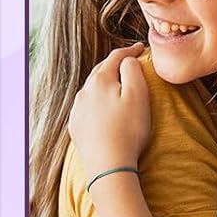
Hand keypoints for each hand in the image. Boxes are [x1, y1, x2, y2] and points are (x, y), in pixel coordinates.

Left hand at [69, 44, 150, 177]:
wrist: (108, 167)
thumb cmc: (128, 130)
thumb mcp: (138, 94)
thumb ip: (132, 69)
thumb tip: (127, 60)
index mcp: (100, 80)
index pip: (116, 57)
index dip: (130, 50)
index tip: (141, 48)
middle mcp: (84, 92)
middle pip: (101, 72)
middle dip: (115, 66)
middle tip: (129, 63)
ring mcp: (77, 110)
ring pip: (92, 90)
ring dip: (104, 85)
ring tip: (116, 87)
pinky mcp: (76, 128)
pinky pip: (87, 109)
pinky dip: (96, 104)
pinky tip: (102, 110)